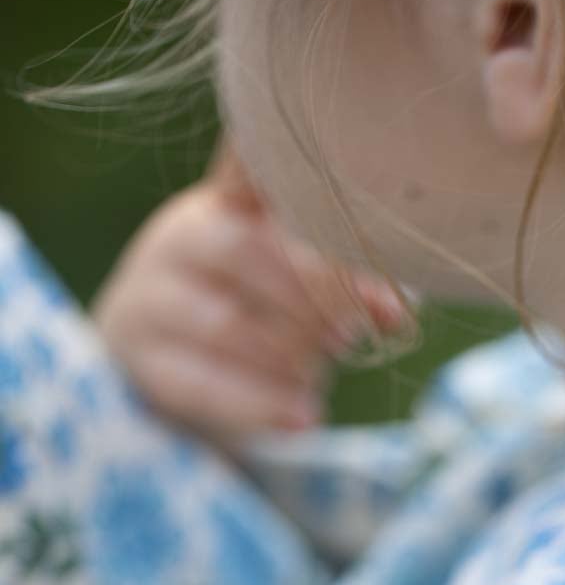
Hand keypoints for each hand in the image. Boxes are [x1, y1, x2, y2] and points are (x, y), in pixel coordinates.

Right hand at [92, 140, 408, 446]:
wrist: (166, 367)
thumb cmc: (257, 313)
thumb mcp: (301, 288)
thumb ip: (351, 288)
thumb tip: (400, 313)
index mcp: (227, 203)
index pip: (250, 166)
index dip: (290, 173)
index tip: (338, 188)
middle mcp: (181, 238)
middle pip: (246, 251)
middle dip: (312, 295)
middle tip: (352, 332)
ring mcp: (151, 299)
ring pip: (226, 324)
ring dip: (289, 354)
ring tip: (322, 371)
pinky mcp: (145, 362)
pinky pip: (203, 385)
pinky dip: (260, 404)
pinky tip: (306, 417)